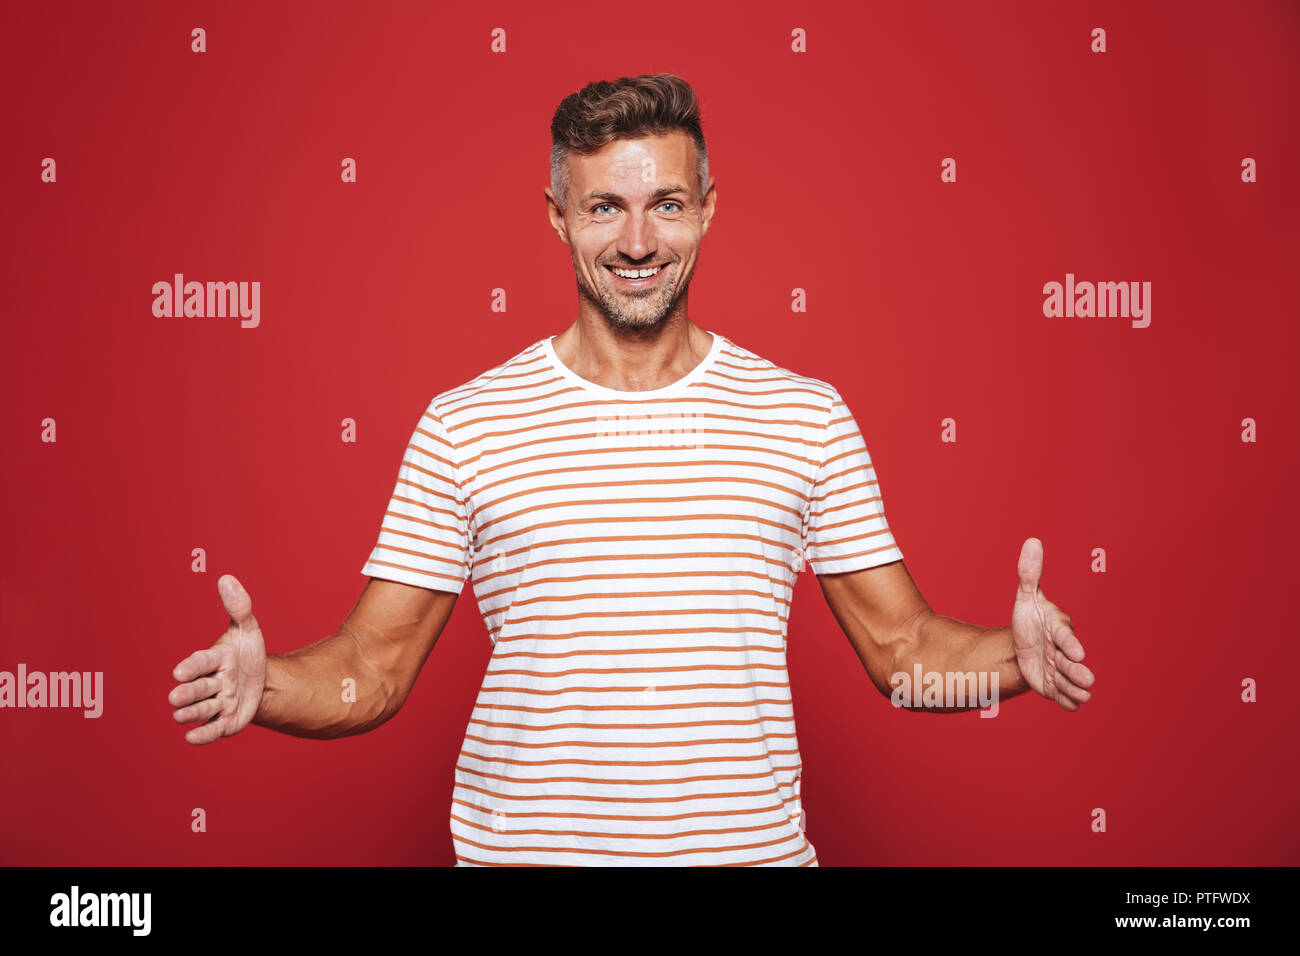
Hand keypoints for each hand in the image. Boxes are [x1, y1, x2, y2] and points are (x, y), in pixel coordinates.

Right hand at [168, 574, 266, 743]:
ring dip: (191, 712)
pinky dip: (203, 734)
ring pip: (202, 710)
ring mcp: (216, 703)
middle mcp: (211, 683)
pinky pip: (213, 729)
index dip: (192, 667)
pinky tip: (192, 738)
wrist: (262, 682)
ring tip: (180, 714)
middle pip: (198, 689)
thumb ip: (238, 607)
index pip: (201, 663)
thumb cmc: (247, 654)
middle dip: (188, 692)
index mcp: (213, 660)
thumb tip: (226, 578)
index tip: (181, 671)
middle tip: (176, 696)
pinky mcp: (224, 722)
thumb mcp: (248, 630)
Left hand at [1011, 538, 1094, 710]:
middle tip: (1085, 679)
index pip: (1064, 636)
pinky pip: (1063, 695)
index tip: (1076, 651)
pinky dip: (1067, 701)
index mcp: (1058, 630)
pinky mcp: (1054, 686)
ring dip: (1074, 687)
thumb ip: (1029, 574)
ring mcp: (1060, 670)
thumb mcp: (1024, 598)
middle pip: (1070, 661)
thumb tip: (1032, 541)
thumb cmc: (1028, 621)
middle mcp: (1063, 651)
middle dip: (1076, 670)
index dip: (1069, 643)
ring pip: (1069, 680)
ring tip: (1080, 694)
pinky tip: (1071, 705)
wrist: (1021, 647)